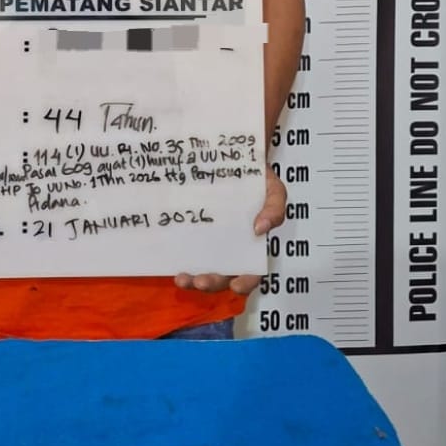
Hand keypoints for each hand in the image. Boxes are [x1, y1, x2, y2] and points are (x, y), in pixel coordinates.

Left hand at [173, 163, 285, 298]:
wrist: (237, 159)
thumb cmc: (258, 179)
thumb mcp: (274, 190)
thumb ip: (275, 208)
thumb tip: (261, 229)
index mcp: (252, 245)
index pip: (251, 271)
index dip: (245, 282)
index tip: (235, 286)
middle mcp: (230, 248)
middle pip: (223, 275)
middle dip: (212, 283)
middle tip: (199, 282)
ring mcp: (210, 241)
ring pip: (203, 268)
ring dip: (193, 280)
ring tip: (182, 279)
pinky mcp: (193, 231)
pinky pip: (186, 250)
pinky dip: (179, 259)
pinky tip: (171, 262)